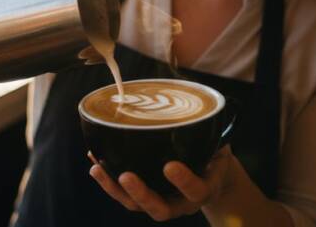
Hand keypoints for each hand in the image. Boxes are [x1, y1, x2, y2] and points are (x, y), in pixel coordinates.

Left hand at [88, 146, 235, 221]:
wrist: (212, 176)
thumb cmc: (213, 156)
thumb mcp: (220, 146)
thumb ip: (210, 134)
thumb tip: (202, 107)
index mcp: (203, 190)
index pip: (196, 190)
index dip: (184, 181)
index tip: (170, 166)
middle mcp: (181, 202)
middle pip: (159, 209)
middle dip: (140, 194)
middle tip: (126, 176)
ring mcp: (162, 201)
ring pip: (136, 205)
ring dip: (114, 189)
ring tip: (97, 170)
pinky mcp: (146, 197)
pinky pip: (125, 195)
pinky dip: (108, 180)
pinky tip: (95, 163)